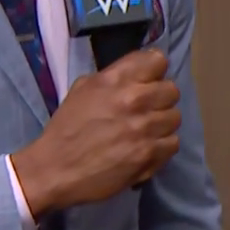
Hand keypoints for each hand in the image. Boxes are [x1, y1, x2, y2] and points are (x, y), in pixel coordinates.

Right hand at [11, 48, 179, 214]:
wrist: (55, 169)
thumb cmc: (67, 128)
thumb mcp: (83, 89)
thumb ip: (114, 78)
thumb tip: (139, 75)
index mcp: (115, 80)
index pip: (157, 61)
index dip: (155, 71)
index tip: (148, 81)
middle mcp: (133, 99)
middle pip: (172, 90)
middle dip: (160, 99)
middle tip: (146, 110)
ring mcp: (144, 127)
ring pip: (175, 117)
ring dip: (162, 124)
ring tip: (144, 132)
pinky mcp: (149, 153)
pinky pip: (172, 143)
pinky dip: (161, 146)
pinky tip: (145, 148)